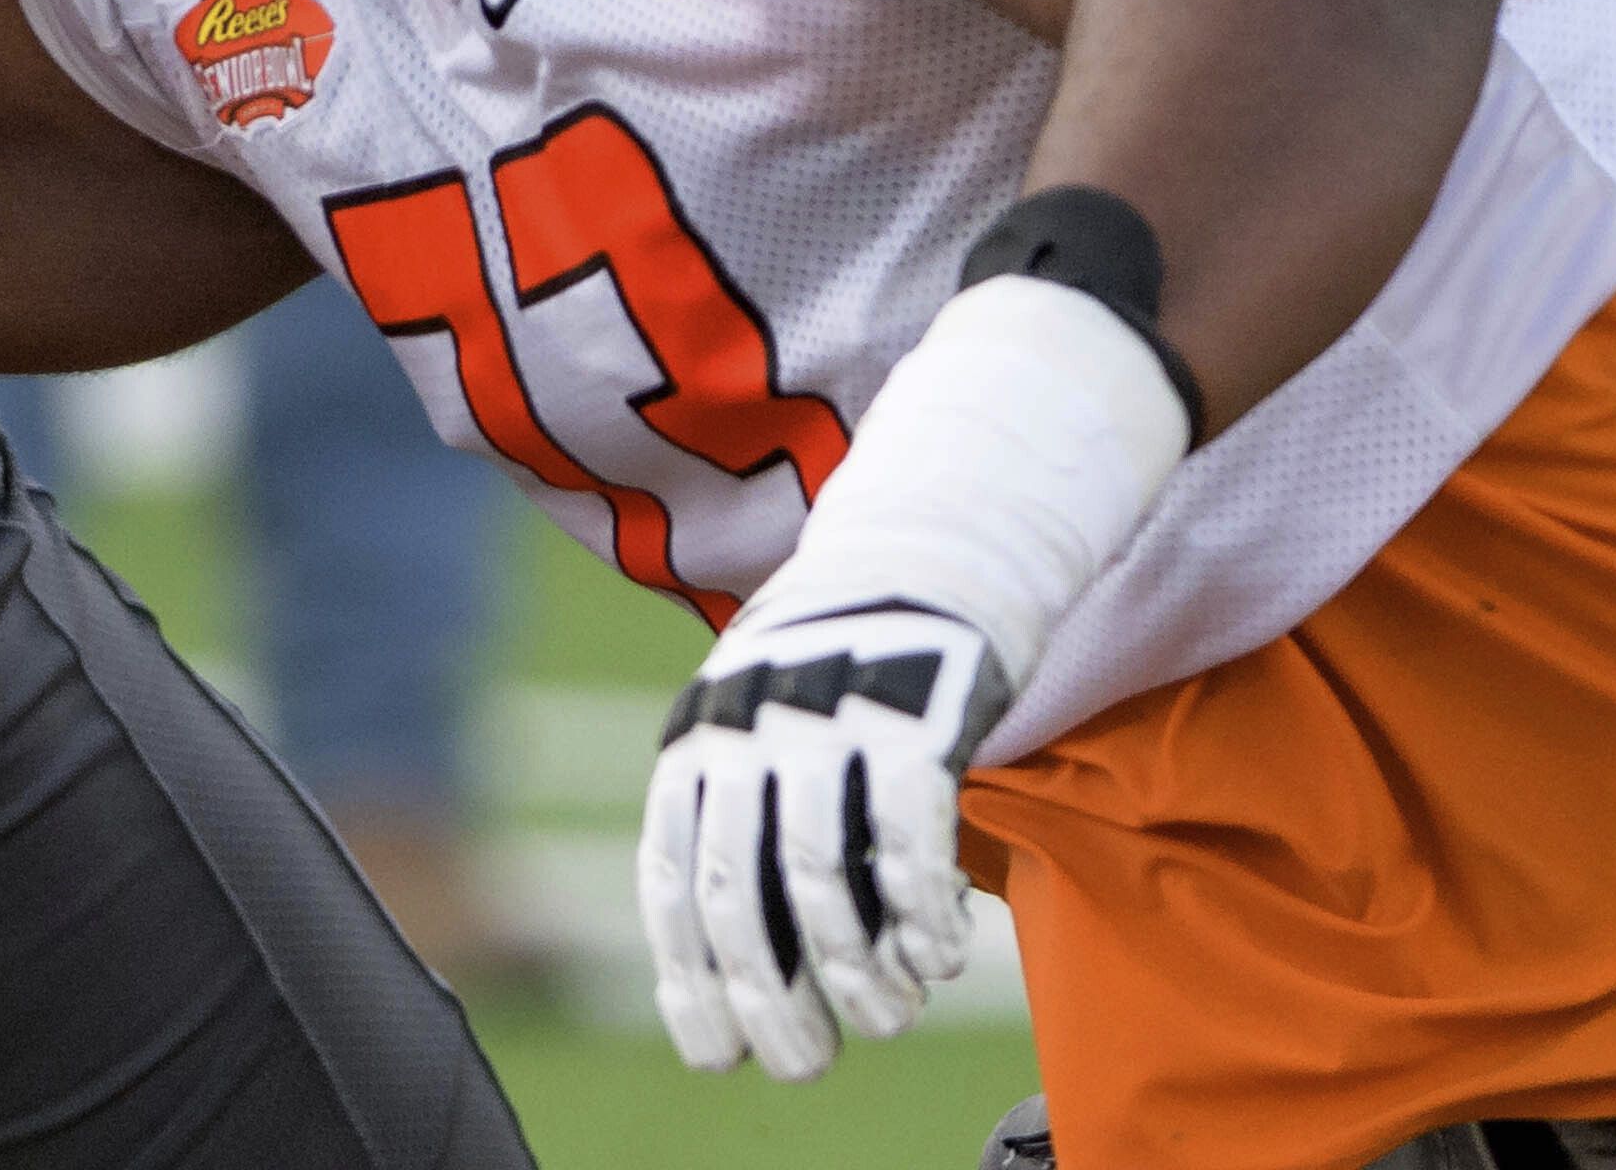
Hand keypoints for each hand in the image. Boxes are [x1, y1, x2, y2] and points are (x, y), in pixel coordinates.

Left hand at [640, 583, 1008, 1079]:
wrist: (936, 550)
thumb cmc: (842, 670)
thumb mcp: (757, 729)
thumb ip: (732, 825)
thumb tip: (719, 979)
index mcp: (695, 743)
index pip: (676, 888)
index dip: (695, 983)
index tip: (720, 1057)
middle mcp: (750, 732)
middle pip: (747, 896)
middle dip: (773, 996)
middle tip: (803, 1065)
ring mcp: (832, 721)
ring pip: (828, 879)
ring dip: (857, 968)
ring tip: (888, 1020)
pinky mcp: (918, 715)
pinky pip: (910, 840)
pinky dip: (922, 913)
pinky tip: (939, 960)